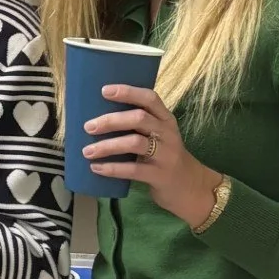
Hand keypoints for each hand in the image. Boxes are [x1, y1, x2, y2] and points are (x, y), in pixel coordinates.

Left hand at [83, 85, 221, 227]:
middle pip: (139, 118)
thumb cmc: (164, 157)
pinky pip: (134, 170)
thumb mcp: (158, 136)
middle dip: (111, 120)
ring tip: (87, 151)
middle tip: (88, 127)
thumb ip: (137, 125)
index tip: (104, 91)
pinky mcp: (160, 175)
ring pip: (135, 143)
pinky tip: (96, 168)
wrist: (191, 188)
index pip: (149, 98)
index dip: (128, 92)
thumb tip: (97, 117)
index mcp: (165, 119)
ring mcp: (166, 155)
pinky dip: (112, 168)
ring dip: (108, 146)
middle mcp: (168, 133)